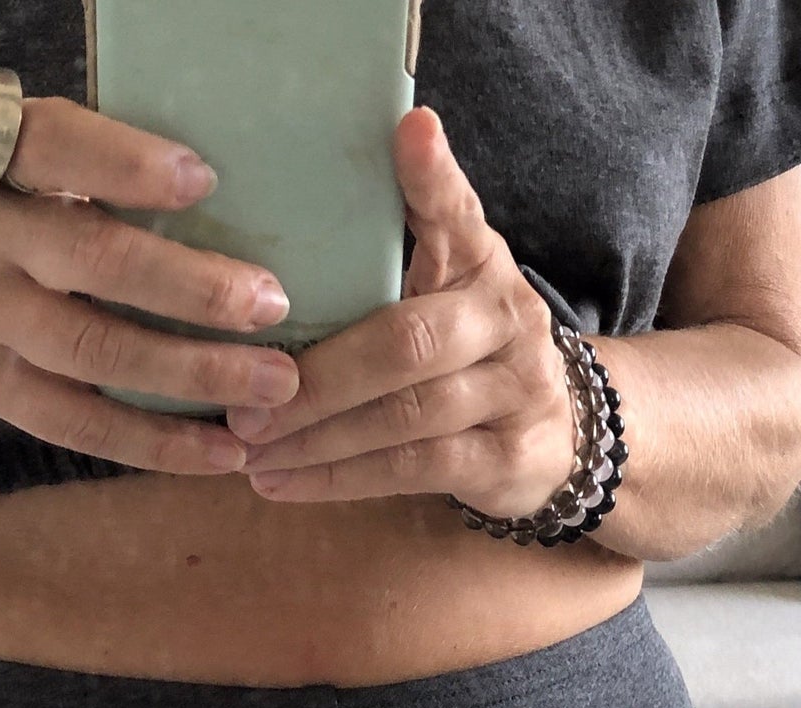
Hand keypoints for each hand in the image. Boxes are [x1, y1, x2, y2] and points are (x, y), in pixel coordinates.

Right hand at [0, 97, 301, 475]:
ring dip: (194, 374)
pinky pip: (84, 425)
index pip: (52, 148)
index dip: (124, 164)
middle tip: (271, 302)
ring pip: (97, 353)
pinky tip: (221, 452)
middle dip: (190, 286)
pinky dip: (159, 443)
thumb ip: (75, 172)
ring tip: (276, 385)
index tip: (202, 178)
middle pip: (92, 261)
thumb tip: (217, 193)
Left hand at [228, 107, 578, 518]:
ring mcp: (515, 392)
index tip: (411, 130)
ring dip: (317, 438)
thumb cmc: (468, 353)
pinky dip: (341, 479)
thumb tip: (287, 224)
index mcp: (480, 260)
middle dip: (318, 379)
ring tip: (251, 450)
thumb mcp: (442, 289)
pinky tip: (285, 483)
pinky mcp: (507, 458)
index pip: (456, 211)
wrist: (559, 436)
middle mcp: (508, 317)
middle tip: (242, 403)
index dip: (432, 176)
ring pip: (405, 416)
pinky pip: (413, 470)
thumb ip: (388, 253)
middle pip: (407, 343)